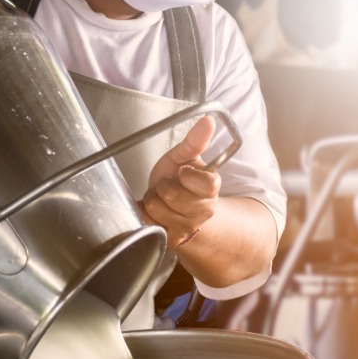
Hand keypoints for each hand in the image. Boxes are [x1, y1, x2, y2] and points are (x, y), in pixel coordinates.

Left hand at [139, 116, 221, 247]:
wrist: (174, 208)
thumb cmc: (179, 180)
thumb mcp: (185, 158)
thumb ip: (195, 140)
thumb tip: (208, 121)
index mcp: (212, 188)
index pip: (203, 183)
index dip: (186, 175)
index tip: (183, 173)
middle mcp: (204, 211)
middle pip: (172, 195)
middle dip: (163, 186)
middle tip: (168, 186)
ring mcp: (188, 226)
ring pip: (157, 208)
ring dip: (153, 200)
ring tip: (161, 198)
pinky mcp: (172, 238)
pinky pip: (148, 221)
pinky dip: (145, 213)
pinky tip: (154, 211)